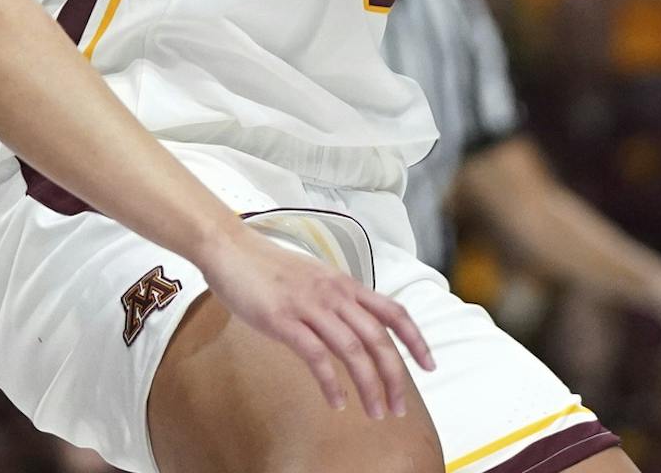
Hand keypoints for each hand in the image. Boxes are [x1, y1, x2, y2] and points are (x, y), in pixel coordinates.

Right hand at [197, 223, 434, 416]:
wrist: (230, 249)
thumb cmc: (268, 267)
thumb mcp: (313, 279)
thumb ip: (335, 300)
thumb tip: (353, 327)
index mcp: (344, 284)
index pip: (393, 311)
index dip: (415, 339)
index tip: (430, 365)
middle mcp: (333, 293)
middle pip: (377, 338)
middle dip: (394, 376)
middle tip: (398, 407)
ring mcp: (309, 305)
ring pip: (353, 350)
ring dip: (369, 386)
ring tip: (375, 411)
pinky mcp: (282, 319)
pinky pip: (316, 356)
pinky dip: (330, 382)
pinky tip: (337, 402)